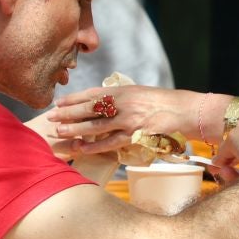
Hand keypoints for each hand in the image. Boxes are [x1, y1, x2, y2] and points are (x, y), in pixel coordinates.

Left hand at [49, 84, 202, 153]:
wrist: (187, 111)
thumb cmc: (164, 103)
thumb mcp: (140, 93)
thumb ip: (122, 97)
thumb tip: (102, 102)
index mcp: (124, 90)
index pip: (93, 93)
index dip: (73, 98)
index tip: (58, 102)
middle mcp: (124, 103)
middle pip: (89, 108)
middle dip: (68, 113)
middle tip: (51, 117)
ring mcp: (129, 120)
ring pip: (95, 126)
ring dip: (75, 130)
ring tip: (59, 132)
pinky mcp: (135, 136)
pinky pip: (110, 143)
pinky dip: (94, 146)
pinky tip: (81, 148)